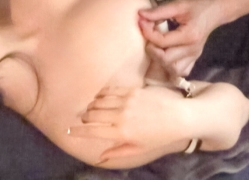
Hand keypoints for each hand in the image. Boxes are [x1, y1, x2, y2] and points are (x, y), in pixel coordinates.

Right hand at [68, 86, 187, 161]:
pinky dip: (102, 94)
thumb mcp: (139, 148)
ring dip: (92, 105)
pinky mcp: (132, 90)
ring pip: (99, 100)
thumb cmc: (160, 135)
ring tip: (92, 108)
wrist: (179, 116)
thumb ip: (118, 151)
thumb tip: (100, 157)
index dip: (77, 130)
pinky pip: (110, 91)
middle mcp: (120, 115)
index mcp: (121, 132)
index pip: (91, 130)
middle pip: (92, 113)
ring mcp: (125, 101)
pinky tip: (101, 97)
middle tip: (83, 119)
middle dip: (84, 117)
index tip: (69, 129)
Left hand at [138, 0, 226, 77]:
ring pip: (173, 70)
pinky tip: (167, 56)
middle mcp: (192, 50)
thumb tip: (140, 15)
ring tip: (157, 47)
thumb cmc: (197, 6)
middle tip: (149, 36)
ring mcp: (194, 56)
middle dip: (152, 49)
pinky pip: (182, 72)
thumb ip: (159, 11)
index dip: (148, 33)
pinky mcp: (194, 59)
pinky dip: (171, 68)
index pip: (162, 42)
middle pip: (166, 60)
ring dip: (161, 61)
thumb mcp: (178, 4)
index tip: (141, 22)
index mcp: (189, 36)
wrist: (216, 12)